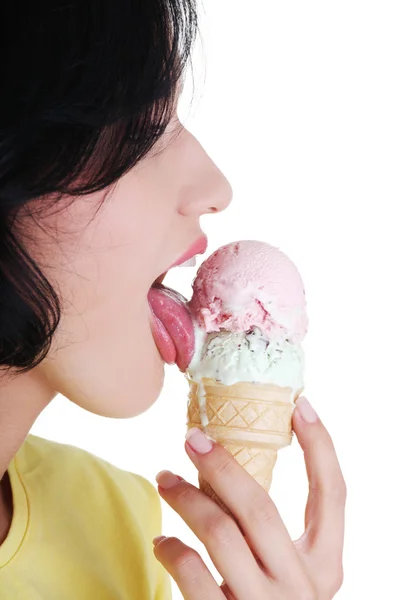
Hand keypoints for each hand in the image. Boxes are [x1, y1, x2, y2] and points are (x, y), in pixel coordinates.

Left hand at [154, 397, 345, 598]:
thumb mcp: (289, 576)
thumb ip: (273, 535)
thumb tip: (232, 467)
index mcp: (325, 568)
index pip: (334, 494)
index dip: (321, 446)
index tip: (300, 405)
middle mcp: (301, 589)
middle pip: (261, 508)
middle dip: (222, 464)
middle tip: (193, 438)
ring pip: (221, 534)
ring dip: (186, 497)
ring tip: (163, 477)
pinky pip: (194, 577)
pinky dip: (173, 550)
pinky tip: (162, 540)